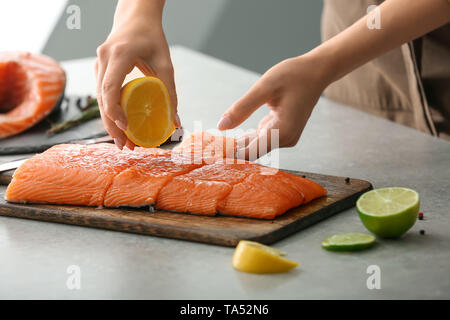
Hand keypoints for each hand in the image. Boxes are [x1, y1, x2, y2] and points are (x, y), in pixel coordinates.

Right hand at [95, 0, 178, 149]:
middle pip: (101, 99)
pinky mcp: (99, 68)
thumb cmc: (152, 38)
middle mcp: (103, 59)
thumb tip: (176, 123)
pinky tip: (120, 126)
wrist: (135, 16)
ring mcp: (98, 63)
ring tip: (123, 142)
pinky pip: (101, 94)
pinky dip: (109, 111)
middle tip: (125, 146)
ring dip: (109, 122)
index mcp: (118, 55)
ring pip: (98, 99)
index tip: (126, 129)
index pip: (110, 89)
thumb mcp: (165, 63)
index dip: (114, 112)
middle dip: (111, 125)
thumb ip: (170, 92)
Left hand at [217, 55, 328, 159]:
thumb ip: (242, 108)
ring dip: (237, 144)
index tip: (210, 156)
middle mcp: (285, 139)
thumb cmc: (294, 76)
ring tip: (213, 145)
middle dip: (230, 151)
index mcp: (281, 132)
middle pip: (252, 152)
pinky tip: (232, 136)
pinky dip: (247, 137)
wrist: (316, 72)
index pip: (250, 153)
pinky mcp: (283, 132)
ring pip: (256, 146)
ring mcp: (286, 137)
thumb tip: (221, 126)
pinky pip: (261, 138)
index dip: (229, 156)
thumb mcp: (264, 88)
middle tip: (206, 151)